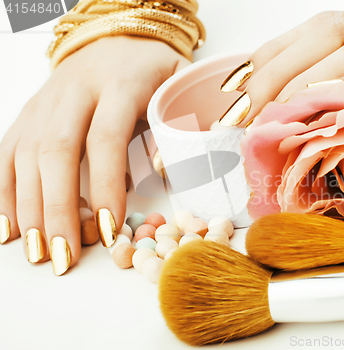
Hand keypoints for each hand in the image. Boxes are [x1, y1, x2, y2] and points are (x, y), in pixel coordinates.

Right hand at [0, 35, 189, 273]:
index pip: (105, 138)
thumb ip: (181, 122)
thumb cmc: (154, 71)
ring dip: (30, 208)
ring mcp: (45, 102)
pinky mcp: (29, 113)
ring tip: (40, 252)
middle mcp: (73, 91)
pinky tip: (11, 228)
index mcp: (118, 84)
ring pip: (27, 155)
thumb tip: (171, 170)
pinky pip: (8, 153)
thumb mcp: (180, 85)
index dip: (105, 185)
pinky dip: (6, 193)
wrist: (116, 39)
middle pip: (56, 151)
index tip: (109, 228)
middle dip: (59, 208)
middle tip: (65, 255)